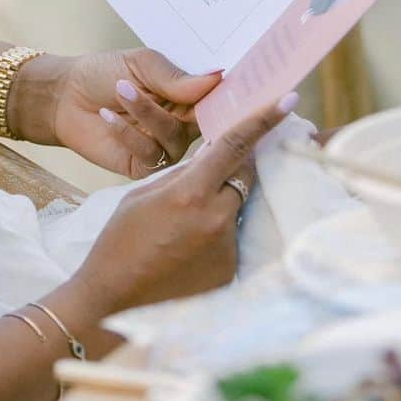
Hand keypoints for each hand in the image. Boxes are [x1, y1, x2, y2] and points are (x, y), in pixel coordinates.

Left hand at [14, 49, 223, 178]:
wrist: (64, 96)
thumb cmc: (104, 73)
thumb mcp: (142, 65)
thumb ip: (176, 77)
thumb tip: (218, 77)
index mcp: (189, 96)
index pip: (220, 101)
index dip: (230, 98)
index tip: (235, 91)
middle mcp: (183, 124)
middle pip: (206, 124)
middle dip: (189, 109)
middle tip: (168, 92)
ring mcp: (165, 147)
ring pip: (175, 138)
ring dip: (147, 114)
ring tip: (121, 90)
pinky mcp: (143, 166)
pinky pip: (150, 156)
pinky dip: (129, 134)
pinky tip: (108, 116)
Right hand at [69, 96, 294, 313]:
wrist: (113, 301)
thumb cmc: (119, 242)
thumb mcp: (143, 195)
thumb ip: (182, 175)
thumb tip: (210, 161)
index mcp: (190, 193)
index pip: (235, 146)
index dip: (263, 120)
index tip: (287, 100)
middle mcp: (216, 220)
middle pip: (244, 176)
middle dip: (235, 165)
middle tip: (216, 166)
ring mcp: (226, 249)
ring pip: (236, 208)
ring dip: (220, 204)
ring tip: (183, 226)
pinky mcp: (229, 272)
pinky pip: (231, 239)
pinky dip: (214, 235)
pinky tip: (186, 250)